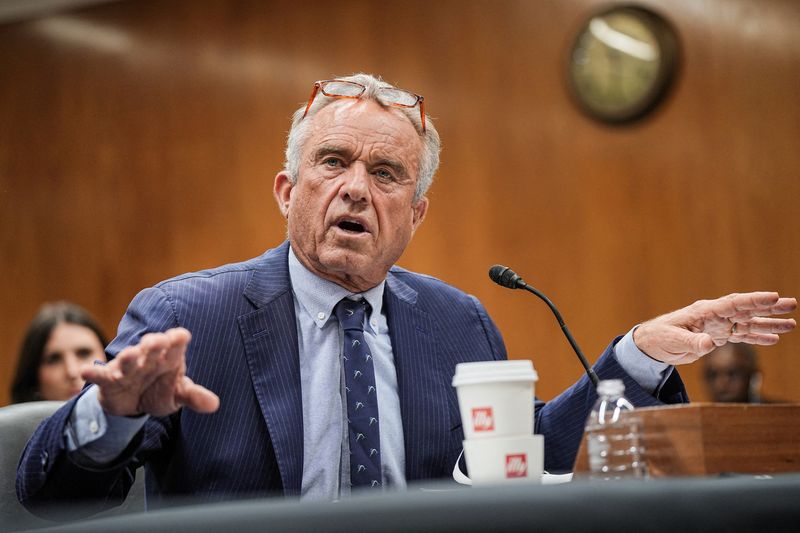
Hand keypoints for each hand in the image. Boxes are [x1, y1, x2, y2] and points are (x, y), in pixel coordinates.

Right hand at [81, 328, 219, 416]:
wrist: (133, 402)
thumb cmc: (159, 390)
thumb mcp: (177, 395)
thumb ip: (194, 397)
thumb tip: (215, 404)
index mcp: (169, 357)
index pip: (175, 346)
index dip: (177, 340)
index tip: (181, 336)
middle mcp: (147, 358)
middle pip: (151, 349)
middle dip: (153, 345)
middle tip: (156, 341)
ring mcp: (127, 368)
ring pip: (127, 360)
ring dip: (127, 357)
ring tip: (129, 355)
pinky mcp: (108, 380)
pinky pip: (99, 376)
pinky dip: (92, 374)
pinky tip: (83, 372)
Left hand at [633, 292, 796, 364]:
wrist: (650, 345)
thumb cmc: (658, 337)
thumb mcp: (673, 340)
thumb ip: (692, 342)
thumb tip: (710, 344)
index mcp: (704, 312)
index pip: (733, 304)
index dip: (753, 300)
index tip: (774, 296)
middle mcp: (714, 316)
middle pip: (746, 310)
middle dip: (768, 307)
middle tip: (792, 304)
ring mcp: (717, 326)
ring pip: (747, 323)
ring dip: (768, 324)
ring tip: (791, 324)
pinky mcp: (716, 337)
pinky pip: (741, 336)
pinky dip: (756, 338)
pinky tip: (773, 339)